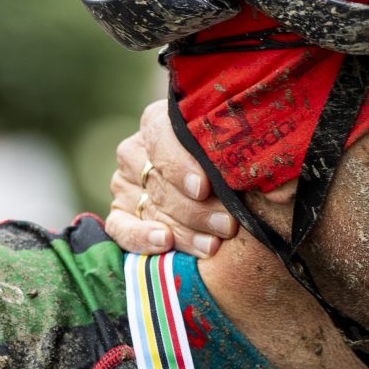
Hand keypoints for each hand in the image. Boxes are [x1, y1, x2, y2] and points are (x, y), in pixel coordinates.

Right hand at [105, 101, 241, 255]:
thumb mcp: (231, 148)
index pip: (160, 138)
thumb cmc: (230, 160)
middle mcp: (135, 152)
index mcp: (158, 123)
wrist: (218, 182)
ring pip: (150, 209)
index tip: (203, 187)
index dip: (180, 164)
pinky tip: (164, 243)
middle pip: (160, 182)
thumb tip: (248, 171)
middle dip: (197, 209)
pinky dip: (140, 238)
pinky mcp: (120, 215)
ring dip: (184, 231)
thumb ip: (232, 151)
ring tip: (214, 245)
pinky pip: (121, 228)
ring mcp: (124, 184)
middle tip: (228, 224)